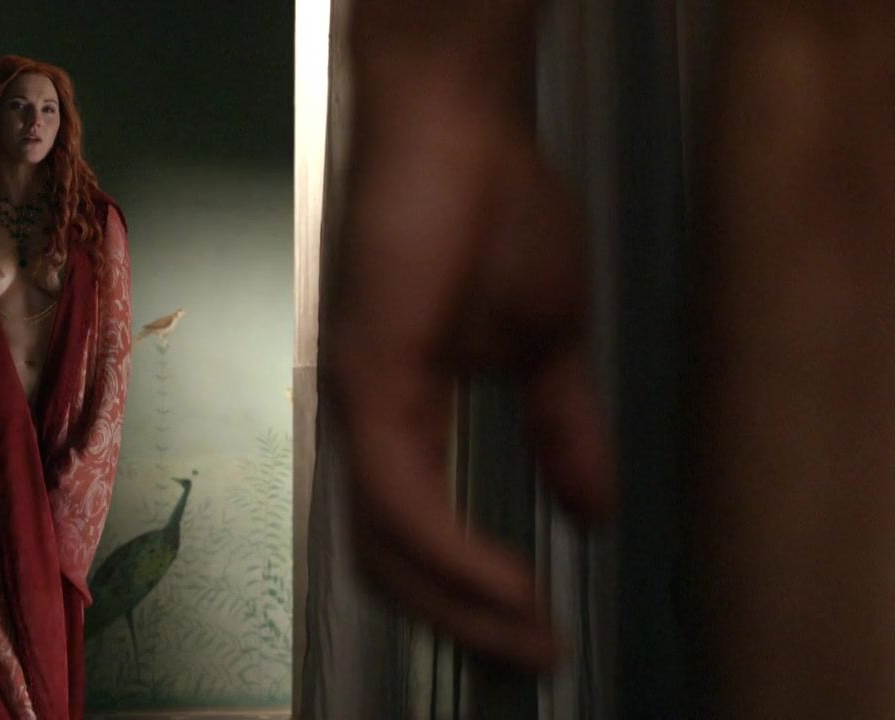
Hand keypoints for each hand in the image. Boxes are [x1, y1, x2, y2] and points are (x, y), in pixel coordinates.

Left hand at [324, 110, 614, 671]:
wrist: (465, 125)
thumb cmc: (495, 210)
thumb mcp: (548, 342)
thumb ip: (558, 428)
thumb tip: (591, 504)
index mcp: (401, 415)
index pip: (416, 536)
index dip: (466, 596)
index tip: (536, 629)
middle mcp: (367, 420)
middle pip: (389, 561)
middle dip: (461, 623)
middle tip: (531, 658)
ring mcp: (360, 401)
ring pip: (385, 546)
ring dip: (458, 607)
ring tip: (527, 640)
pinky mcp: (369, 376)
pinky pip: (401, 499)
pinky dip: (452, 555)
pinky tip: (506, 584)